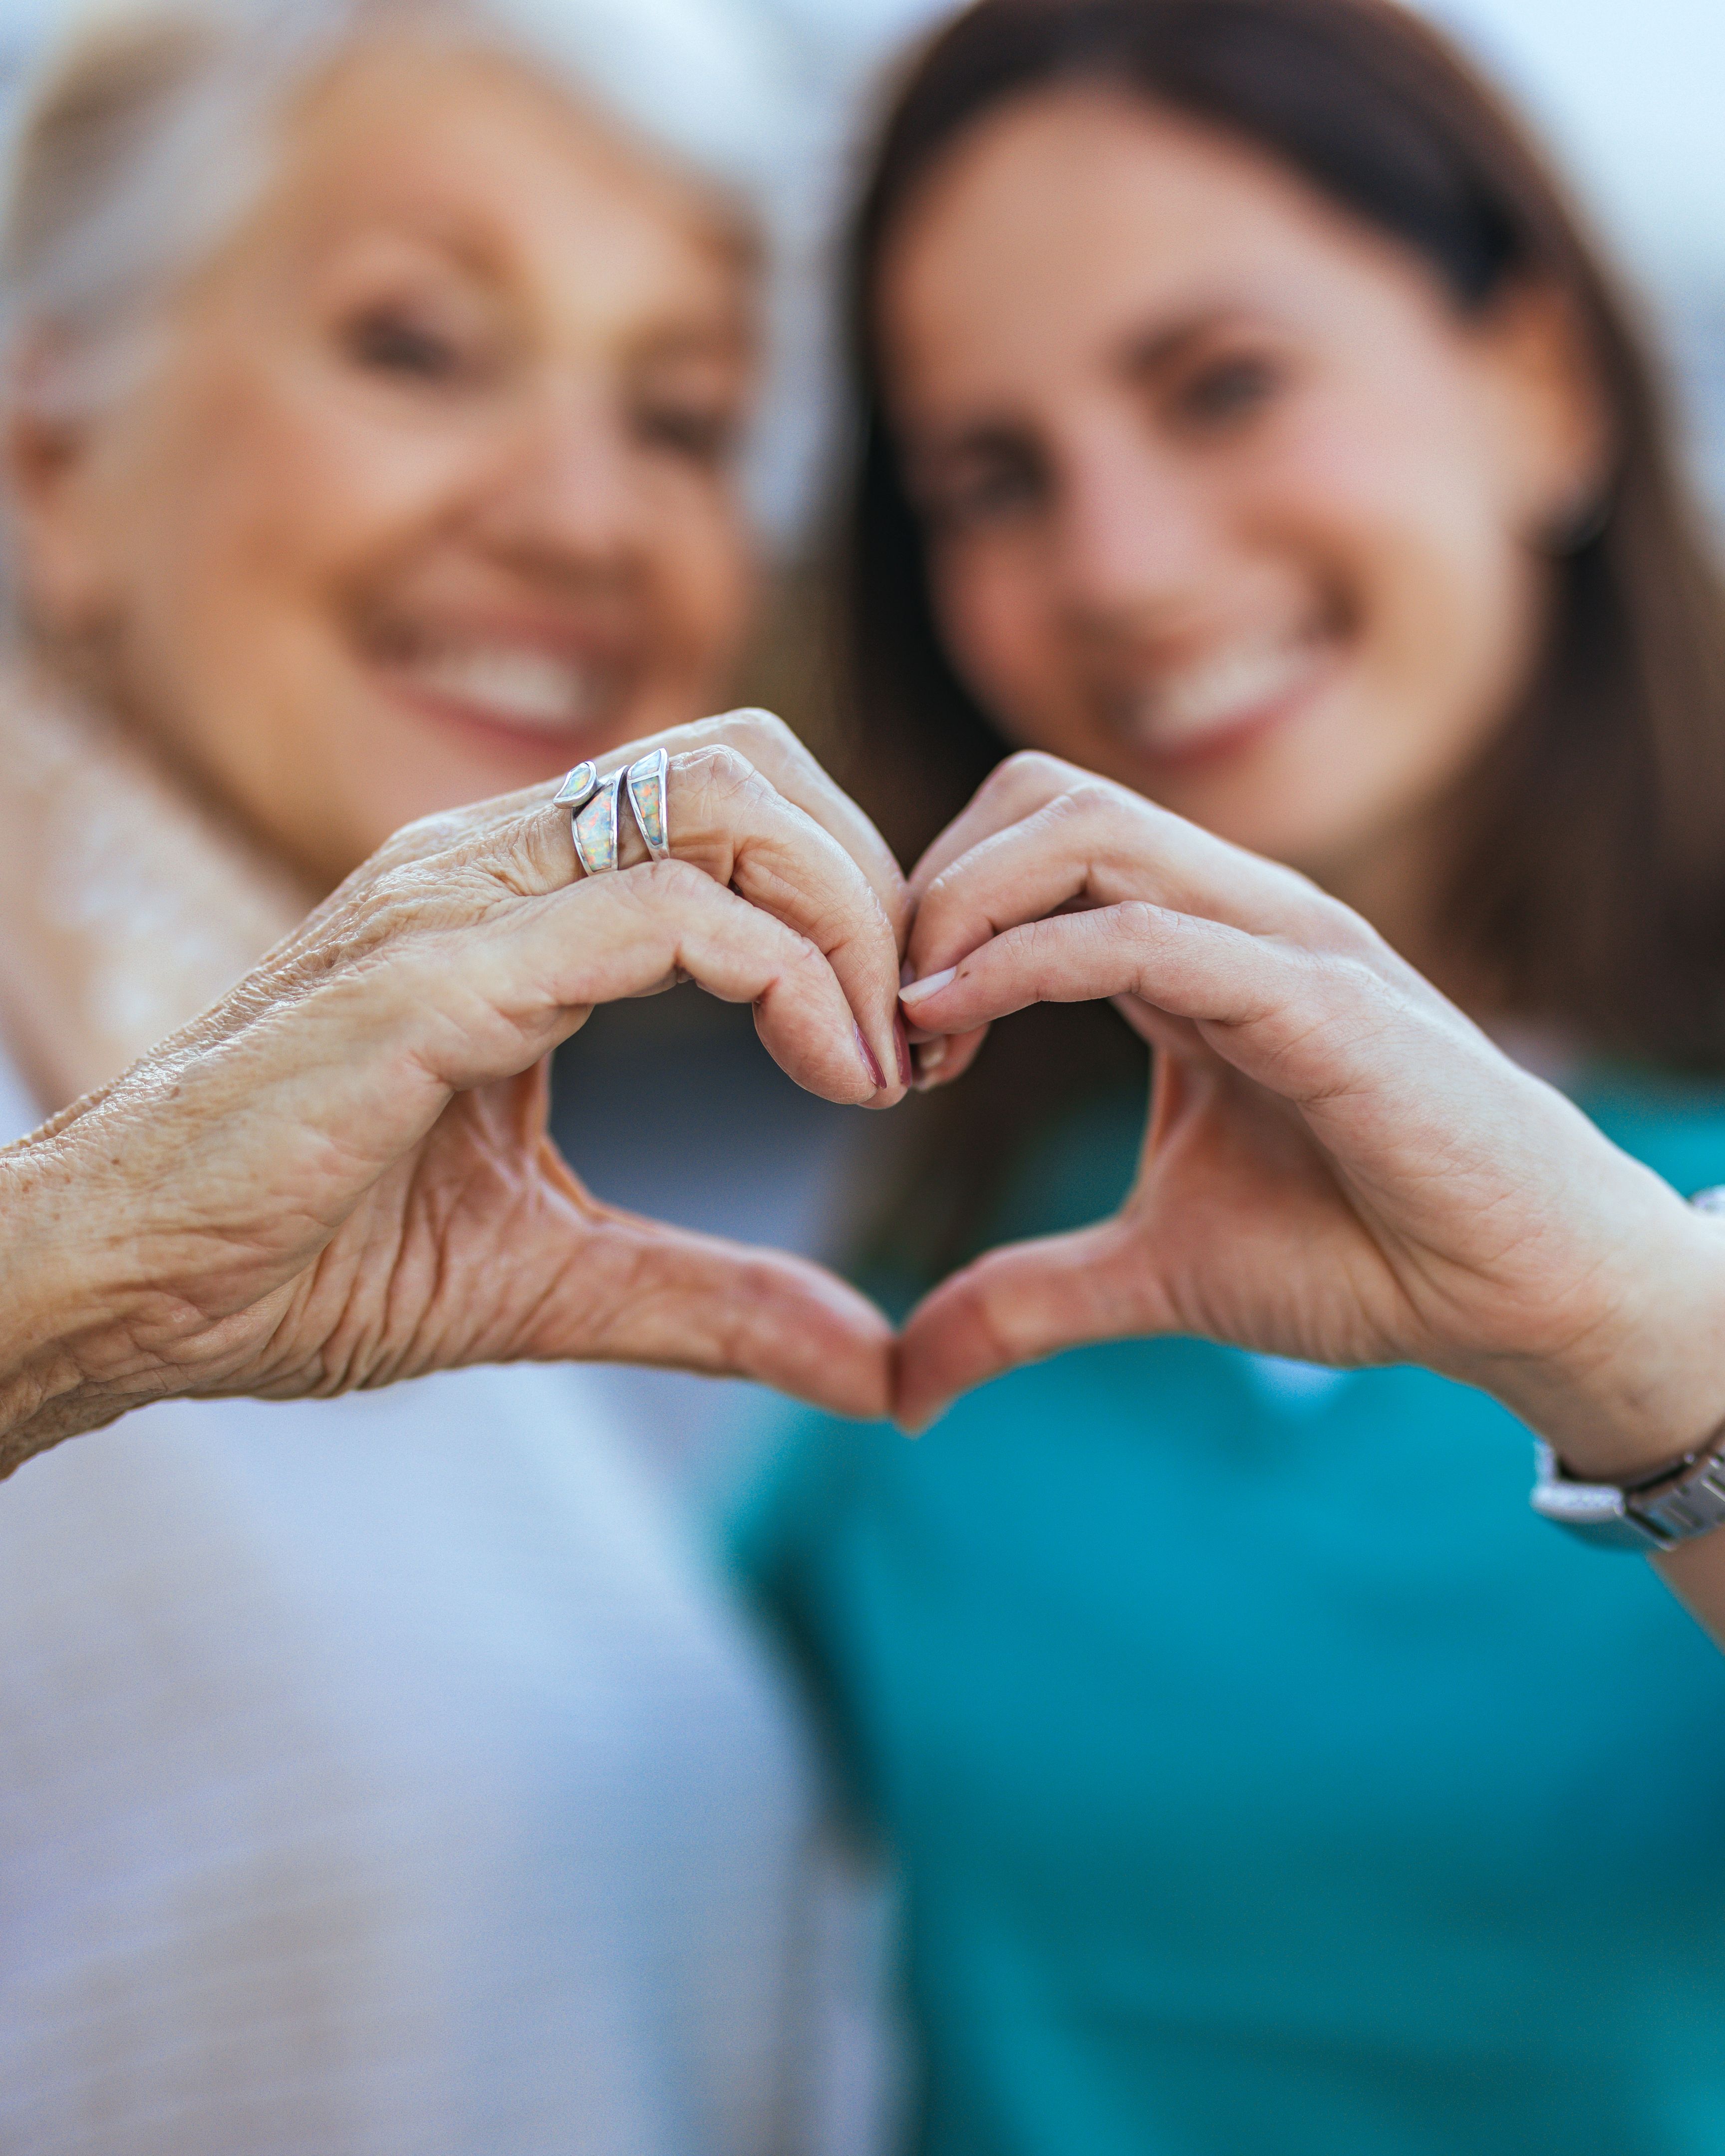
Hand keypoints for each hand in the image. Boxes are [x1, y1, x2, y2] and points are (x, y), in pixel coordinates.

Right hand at [0, 711, 908, 1474]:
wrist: (119, 1287)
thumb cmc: (300, 1261)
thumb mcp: (555, 1279)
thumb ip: (716, 1303)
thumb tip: (872, 1366)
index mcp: (512, 902)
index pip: (731, 805)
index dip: (851, 900)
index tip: (901, 1050)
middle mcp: (485, 863)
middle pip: (750, 764)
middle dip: (875, 885)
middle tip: (919, 1040)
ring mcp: (455, 900)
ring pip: (722, 803)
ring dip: (848, 918)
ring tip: (882, 1065)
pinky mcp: (433, 976)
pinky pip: (658, 915)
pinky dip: (784, 979)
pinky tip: (829, 1075)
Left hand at [894, 753, 1724, 1468]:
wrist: (1516, 1294)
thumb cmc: (1360, 1255)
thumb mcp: (1152, 1274)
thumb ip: (1023, 1303)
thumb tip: (905, 1387)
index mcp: (1189, 948)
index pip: (1027, 842)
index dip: (929, 919)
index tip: (887, 1041)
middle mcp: (1231, 914)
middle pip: (1038, 796)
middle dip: (928, 886)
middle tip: (884, 1016)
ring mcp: (1278, 940)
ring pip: (1082, 826)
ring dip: (960, 908)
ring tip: (914, 1024)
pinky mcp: (1320, 999)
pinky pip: (1146, 931)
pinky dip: (1026, 962)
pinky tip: (954, 1026)